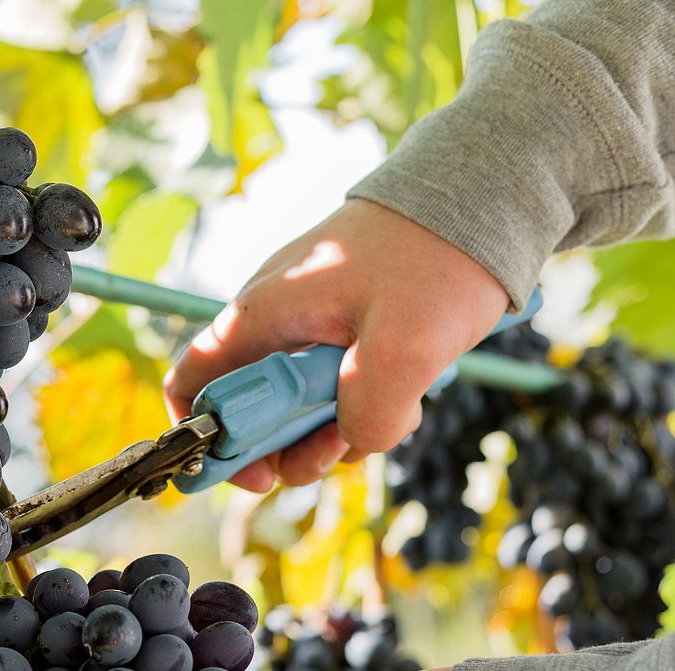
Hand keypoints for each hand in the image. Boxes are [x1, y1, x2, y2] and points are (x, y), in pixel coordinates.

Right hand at [164, 200, 508, 491]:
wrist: (483, 195)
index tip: (258, 472)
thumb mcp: (407, 349)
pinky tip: (404, 390)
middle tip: (338, 449)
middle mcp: (273, 321)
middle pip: (248, 411)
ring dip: (336, 430)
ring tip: (389, 411)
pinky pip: (336, 387)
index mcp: (261, 316)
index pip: (190, 387)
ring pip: (298, 406)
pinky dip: (364, 403)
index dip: (206, 442)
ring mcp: (309, 324)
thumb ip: (368, 415)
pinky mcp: (345, 327)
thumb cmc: (437, 259)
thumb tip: (351, 442)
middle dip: (288, 447)